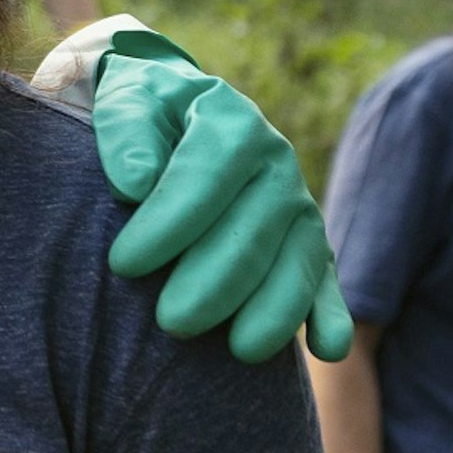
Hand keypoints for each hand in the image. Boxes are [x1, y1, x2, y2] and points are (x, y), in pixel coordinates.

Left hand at [92, 32, 352, 364]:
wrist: (181, 115)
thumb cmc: (146, 118)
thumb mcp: (126, 102)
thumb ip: (126, 134)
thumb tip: (135, 183)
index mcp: (231, 123)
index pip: (203, 177)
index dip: (167, 223)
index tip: (123, 264)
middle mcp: (276, 163)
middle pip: (252, 230)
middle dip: (214, 281)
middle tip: (170, 322)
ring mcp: (298, 207)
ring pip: (296, 261)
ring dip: (273, 309)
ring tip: (240, 350)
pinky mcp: (310, 246)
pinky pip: (325, 281)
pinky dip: (330, 315)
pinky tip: (327, 349)